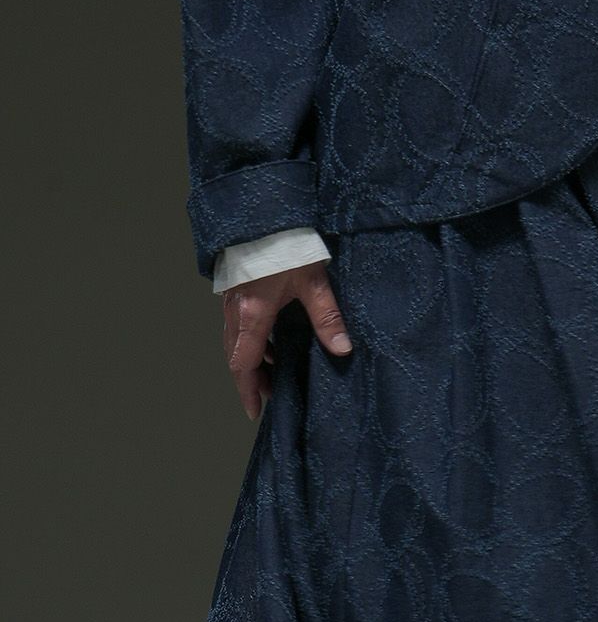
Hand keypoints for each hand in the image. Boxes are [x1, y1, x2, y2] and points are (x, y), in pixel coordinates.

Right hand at [222, 260, 352, 419]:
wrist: (264, 211)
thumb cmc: (286, 244)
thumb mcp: (312, 281)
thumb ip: (327, 316)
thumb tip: (342, 348)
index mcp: (253, 314)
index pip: (243, 364)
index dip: (248, 390)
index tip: (255, 411)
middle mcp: (236, 309)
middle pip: (236, 354)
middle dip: (251, 377)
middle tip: (270, 393)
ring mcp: (232, 297)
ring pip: (234, 337)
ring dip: (251, 356)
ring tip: (274, 367)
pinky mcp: (235, 284)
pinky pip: (237, 320)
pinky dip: (250, 335)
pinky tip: (270, 334)